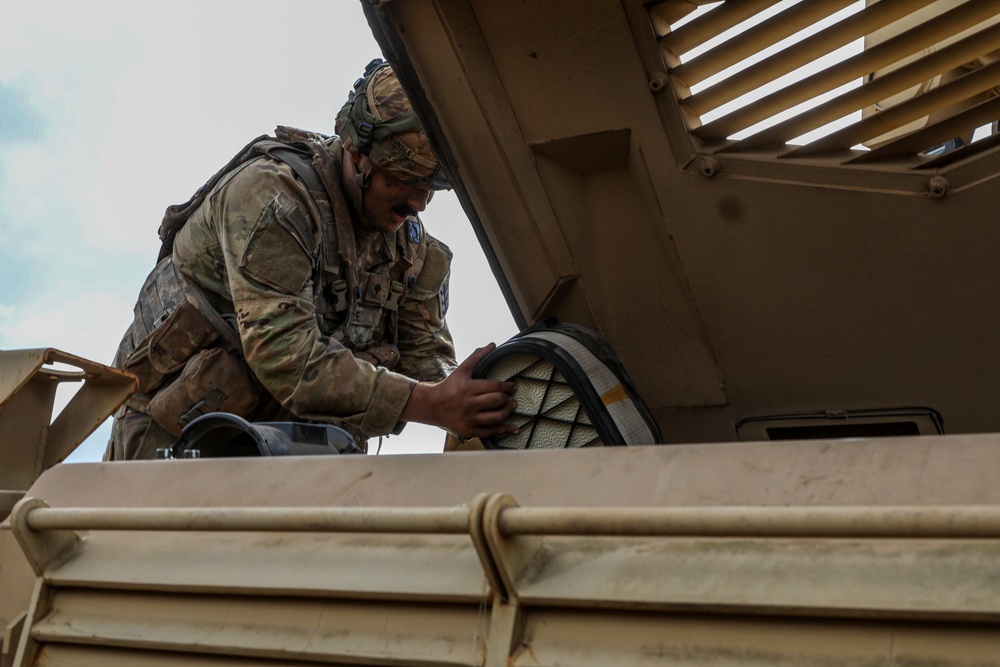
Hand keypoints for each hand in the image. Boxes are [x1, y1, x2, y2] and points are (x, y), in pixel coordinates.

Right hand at [401, 343, 519, 438]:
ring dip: (508, 411)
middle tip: (512, 396)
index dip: (507, 386)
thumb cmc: (448, 387)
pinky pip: (490, 432)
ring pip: (496, 417)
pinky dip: (504, 430)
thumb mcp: (462, 370)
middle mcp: (469, 404)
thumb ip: (477, 357)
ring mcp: (470, 419)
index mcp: (468, 388)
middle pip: (497, 401)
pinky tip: (513, 429)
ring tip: (511, 406)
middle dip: (508, 398)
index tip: (513, 386)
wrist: (432, 406)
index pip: (494, 386)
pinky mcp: (470, 430)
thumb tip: (492, 345)